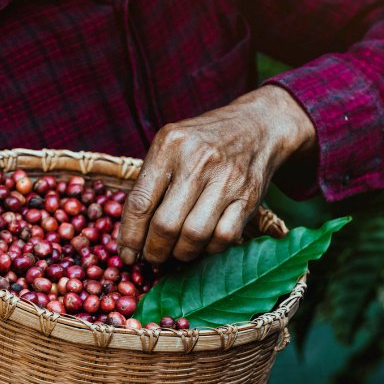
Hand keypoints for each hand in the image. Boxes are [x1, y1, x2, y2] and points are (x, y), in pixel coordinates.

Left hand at [118, 85, 315, 265]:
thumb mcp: (171, 146)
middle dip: (154, 251)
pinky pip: (224, 237)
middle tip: (153, 257)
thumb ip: (150, 181)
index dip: (130, 236)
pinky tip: (203, 244)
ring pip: (194, 236)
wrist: (257, 126)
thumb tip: (130, 234)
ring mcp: (226, 179)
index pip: (140, 202)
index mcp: (170, 145)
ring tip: (177, 252)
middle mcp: (197, 161)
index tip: (126, 255)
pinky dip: (210, 249)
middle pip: (165, 225)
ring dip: (181, 254)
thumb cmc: (204, 141)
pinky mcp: (248, 196)